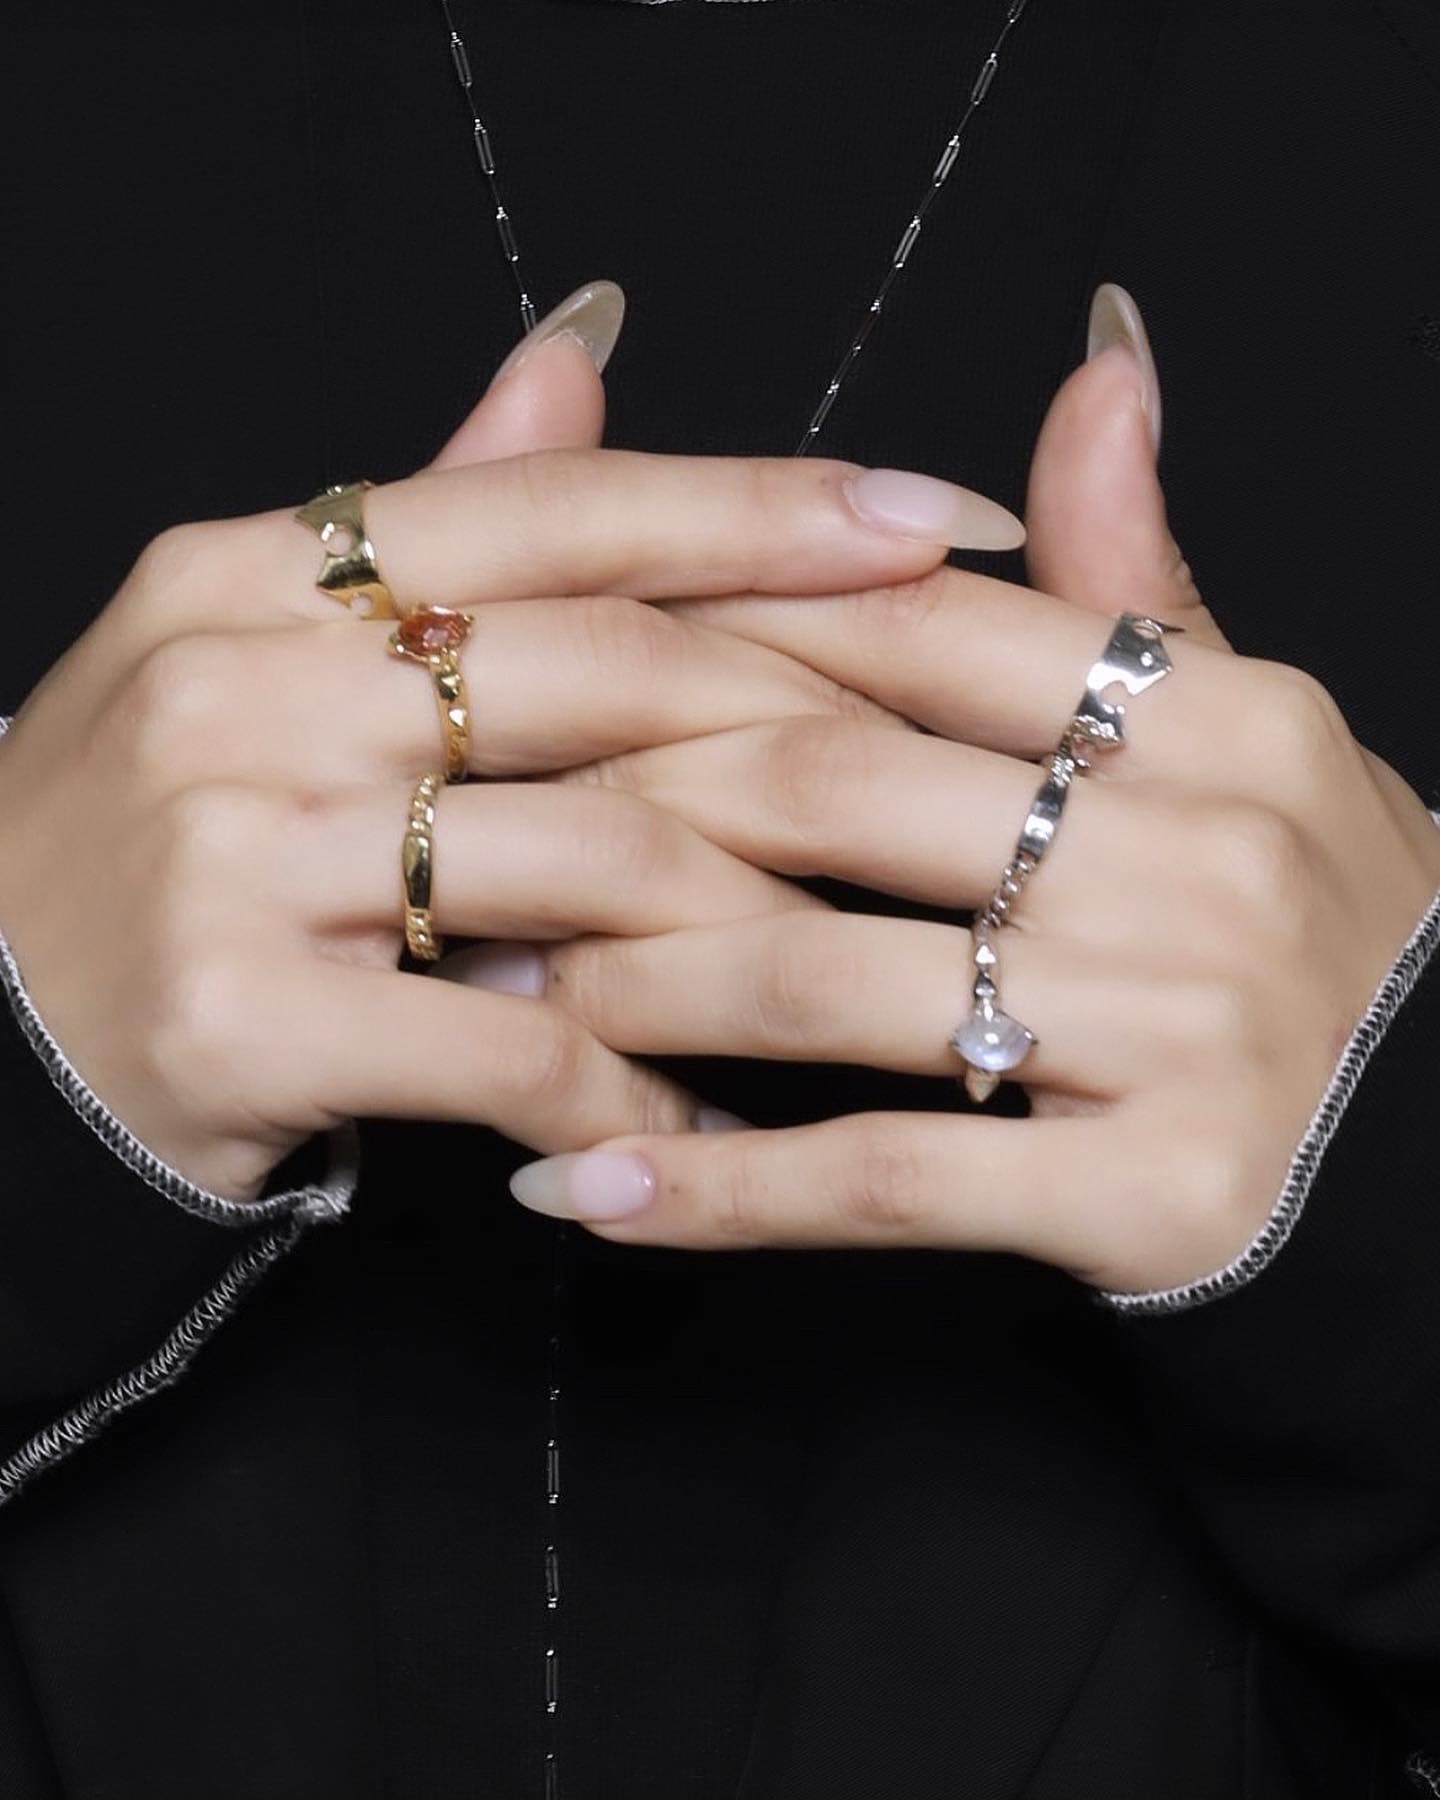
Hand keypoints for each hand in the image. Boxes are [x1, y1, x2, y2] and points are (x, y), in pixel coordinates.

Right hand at [0, 308, 1023, 1201]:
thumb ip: (435, 516)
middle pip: (604, 674)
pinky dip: (637, 1088)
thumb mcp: (260, 650)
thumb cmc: (162, 838)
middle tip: (967, 763)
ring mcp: (234, 847)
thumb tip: (584, 360)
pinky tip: (710, 1121)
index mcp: (259, 573)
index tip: (938, 521)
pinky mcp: (242, 1015)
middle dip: (813, 720)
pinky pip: (515, 1048)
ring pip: (589, 863)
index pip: (560, 511)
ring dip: (750, 925)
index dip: (765, 513)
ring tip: (862, 960)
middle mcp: (241, 682)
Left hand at [496, 338, 1439, 1295]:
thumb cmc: (1313, 921)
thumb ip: (1139, 570)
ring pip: (836, 985)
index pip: (907, 634)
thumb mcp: (1248, 732)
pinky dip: (728, 1189)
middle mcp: (1202, 849)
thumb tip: (1095, 359)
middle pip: (836, 792)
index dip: (709, 644)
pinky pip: (893, 1179)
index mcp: (1210, 713)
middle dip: (628, 811)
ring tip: (502, 1007)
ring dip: (638, 997)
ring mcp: (1185, 1024)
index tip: (556, 671)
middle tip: (479, 835)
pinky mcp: (1159, 1190)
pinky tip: (594, 1194)